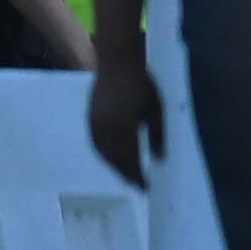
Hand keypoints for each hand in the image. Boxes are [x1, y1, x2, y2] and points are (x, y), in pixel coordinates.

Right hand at [85, 51, 161, 185]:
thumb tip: (159, 158)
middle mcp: (107, 130)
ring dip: (114, 166)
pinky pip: (96, 144)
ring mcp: (96, 124)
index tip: (147, 187)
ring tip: (125, 174)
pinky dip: (104, 155)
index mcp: (125, 128)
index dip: (138, 176)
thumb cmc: (142, 83)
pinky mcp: (91, 118)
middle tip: (137, 184)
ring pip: (104, 154)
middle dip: (126, 174)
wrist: (118, 61)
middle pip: (116, 160)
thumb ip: (157, 135)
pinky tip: (112, 156)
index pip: (131, 160)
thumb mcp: (156, 109)